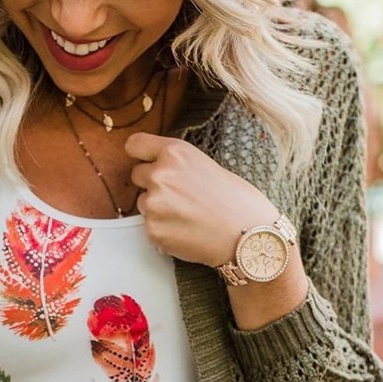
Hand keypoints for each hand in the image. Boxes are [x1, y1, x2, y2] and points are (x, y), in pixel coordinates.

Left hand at [125, 131, 285, 267]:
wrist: (248, 237)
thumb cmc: (238, 202)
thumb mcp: (207, 166)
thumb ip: (178, 165)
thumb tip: (158, 168)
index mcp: (175, 153)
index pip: (135, 144)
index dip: (139, 154)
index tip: (144, 160)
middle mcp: (160, 175)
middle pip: (137, 175)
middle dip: (152, 184)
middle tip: (179, 196)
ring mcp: (154, 204)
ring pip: (143, 203)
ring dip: (158, 209)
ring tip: (188, 216)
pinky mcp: (153, 230)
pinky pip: (150, 228)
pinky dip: (163, 231)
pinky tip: (187, 232)